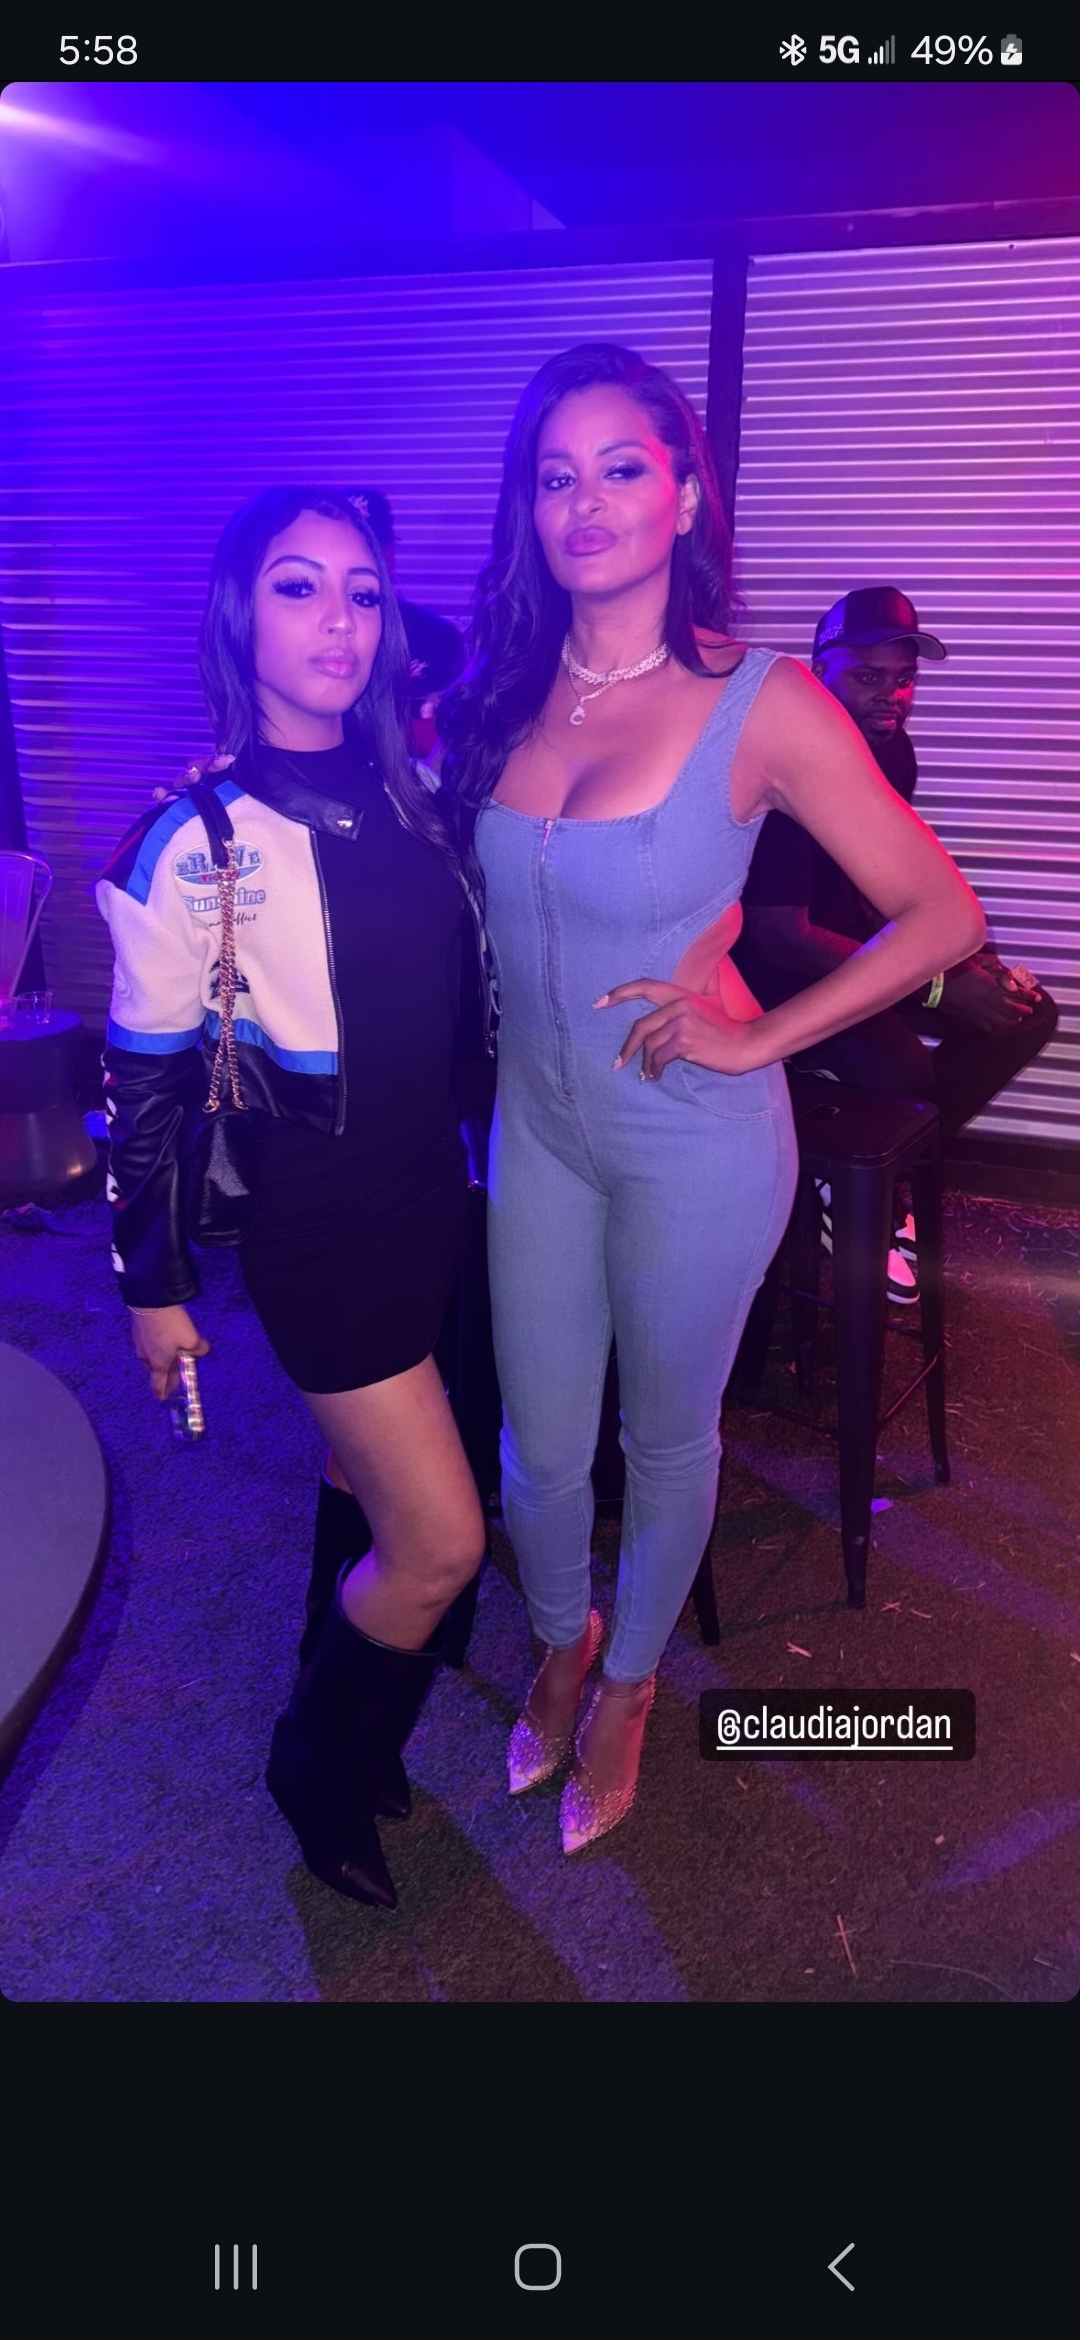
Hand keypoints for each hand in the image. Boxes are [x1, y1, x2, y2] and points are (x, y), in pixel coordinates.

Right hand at [129, 1305, 209, 1401]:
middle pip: (154, 1371)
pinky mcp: (137, 1331)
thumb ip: (199, 1349)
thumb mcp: (191, 1339)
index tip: (164, 1398)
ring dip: (160, 1360)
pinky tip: (163, 1340)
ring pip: (150, 1358)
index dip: (162, 1392)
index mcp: (158, 1364)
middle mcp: (145, 1357)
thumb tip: (203, 1352)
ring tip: (171, 1355)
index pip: (157, 1385)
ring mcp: (139, 1344)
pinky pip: (147, 1346)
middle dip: (164, 1375)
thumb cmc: (171, 1325)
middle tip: (175, 1374)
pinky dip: (156, 1348)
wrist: (150, 1300)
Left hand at [595, 981, 760, 1079]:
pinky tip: (656, 1076)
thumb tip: (660, 1025)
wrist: (747, 1043)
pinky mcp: (685, 1042)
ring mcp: (681, 1023)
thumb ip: (685, 1008)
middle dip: (626, 1047)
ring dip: (644, 1064)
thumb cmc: (727, 1030)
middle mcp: (679, 1005)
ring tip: (646, 1075)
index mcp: (681, 995)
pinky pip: (660, 1057)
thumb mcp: (707, 1008)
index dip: (620, 993)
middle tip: (618, 1063)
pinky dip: (654, 1069)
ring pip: (649, 1045)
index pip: (645, 987)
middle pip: (641, 1026)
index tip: (599, 1003)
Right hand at [940, 957, 1034, 1032]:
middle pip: (1011, 1010)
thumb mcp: (976, 960)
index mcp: (992, 987)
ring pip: (1000, 1021)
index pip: (1017, 993)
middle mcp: (988, 1002)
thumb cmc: (954, 968)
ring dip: (1010, 1021)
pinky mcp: (968, 1017)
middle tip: (1028, 1011)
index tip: (1037, 998)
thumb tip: (1009, 975)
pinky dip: (993, 1027)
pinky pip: (985, 1026)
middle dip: (1022, 1011)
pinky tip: (994, 1027)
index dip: (1029, 996)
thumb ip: (995, 967)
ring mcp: (978, 1012)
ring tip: (1016, 1020)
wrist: (934, 983)